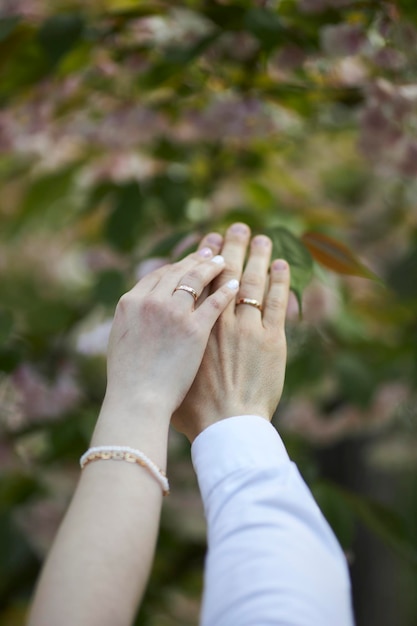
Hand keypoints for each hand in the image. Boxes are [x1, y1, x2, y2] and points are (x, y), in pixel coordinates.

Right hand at [101, 246, 239, 424]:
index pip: (158, 274)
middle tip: (210, 252)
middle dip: (196, 259)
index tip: (188, 262)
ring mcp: (174, 313)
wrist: (138, 400)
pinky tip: (235, 285)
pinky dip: (226, 289)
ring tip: (224, 261)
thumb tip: (139, 310)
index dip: (176, 266)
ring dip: (212, 266)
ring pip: (197, 279)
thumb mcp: (122, 340)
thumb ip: (133, 319)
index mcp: (130, 302)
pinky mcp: (196, 329)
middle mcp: (151, 301)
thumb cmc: (128, 379)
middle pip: (178, 271)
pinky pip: (215, 301)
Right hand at [172, 223, 289, 441]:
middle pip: (218, 272)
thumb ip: (161, 350)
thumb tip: (155, 339)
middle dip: (226, 247)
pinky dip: (277, 280)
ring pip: (248, 280)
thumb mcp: (162, 370)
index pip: (188, 280)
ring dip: (254, 254)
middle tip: (233, 229)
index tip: (206, 247)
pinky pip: (274, 300)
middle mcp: (212, 318)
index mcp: (183, 323)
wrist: (221, 425)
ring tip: (259, 237)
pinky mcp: (268, 337)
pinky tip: (279, 263)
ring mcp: (240, 325)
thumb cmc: (186, 407)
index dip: (198, 260)